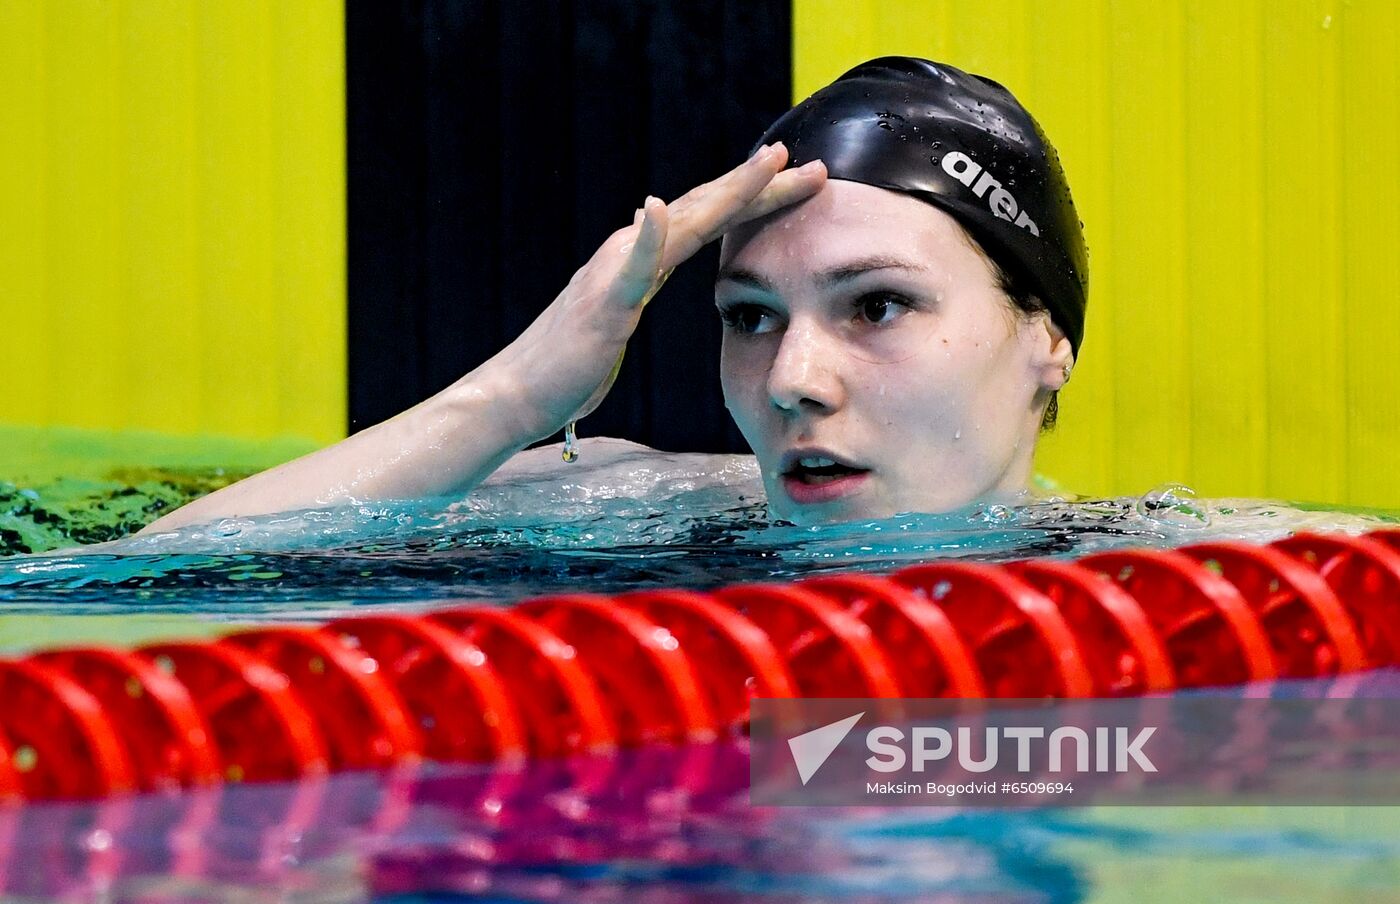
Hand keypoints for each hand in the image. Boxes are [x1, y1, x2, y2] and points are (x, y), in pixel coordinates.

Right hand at [484, 142, 826, 442]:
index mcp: (640, 258)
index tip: (800, 180)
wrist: (522, 393)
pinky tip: (654, 207)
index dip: (754, 197)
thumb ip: (639, 277)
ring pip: (681, 223)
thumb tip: (655, 250)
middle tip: (812, 164)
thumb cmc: (571, 363)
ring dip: (727, 192)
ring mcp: (615, 273)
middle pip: (705, 209)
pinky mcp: (602, 303)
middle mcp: (629, 252)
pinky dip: (644, 235)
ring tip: (767, 164)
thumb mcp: (620, 310)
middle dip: (760, 185)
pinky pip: (628, 266)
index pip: (706, 219)